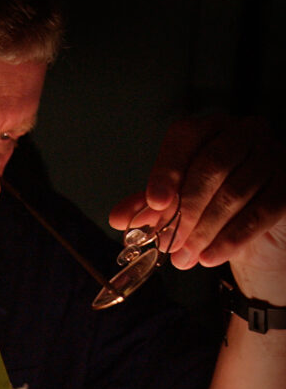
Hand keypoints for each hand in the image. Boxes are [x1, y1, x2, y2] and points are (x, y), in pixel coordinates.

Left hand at [109, 113, 285, 303]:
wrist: (254, 231)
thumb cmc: (211, 209)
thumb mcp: (174, 207)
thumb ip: (147, 208)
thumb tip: (117, 217)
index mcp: (210, 130)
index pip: (186, 137)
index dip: (167, 170)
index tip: (154, 204)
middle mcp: (244, 133)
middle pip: (211, 165)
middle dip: (185, 210)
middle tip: (166, 244)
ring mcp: (272, 156)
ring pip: (234, 191)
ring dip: (204, 230)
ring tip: (183, 258)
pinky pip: (261, 212)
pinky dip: (231, 238)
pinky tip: (209, 257)